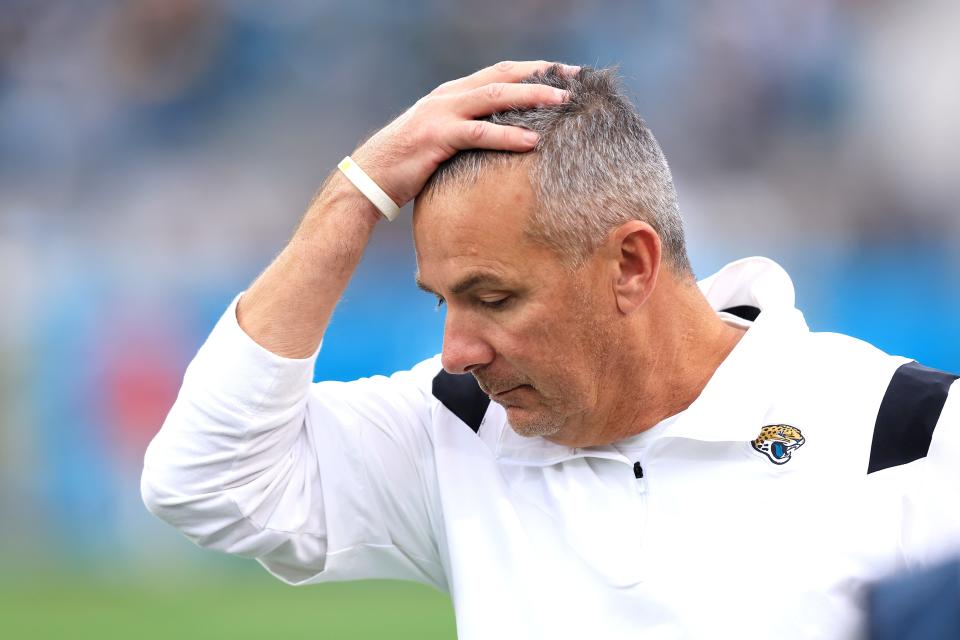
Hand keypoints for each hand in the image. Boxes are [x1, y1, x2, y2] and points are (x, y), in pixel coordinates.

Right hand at [351, 60, 576, 206]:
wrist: (368, 180)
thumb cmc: (407, 167)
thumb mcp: (441, 142)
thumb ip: (468, 133)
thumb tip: (504, 142)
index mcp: (451, 94)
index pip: (501, 72)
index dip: (535, 70)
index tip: (568, 74)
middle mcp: (448, 96)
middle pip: (504, 76)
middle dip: (543, 74)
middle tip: (578, 79)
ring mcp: (440, 114)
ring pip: (495, 97)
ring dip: (532, 97)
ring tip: (564, 102)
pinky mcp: (436, 138)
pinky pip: (478, 134)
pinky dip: (507, 136)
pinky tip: (532, 141)